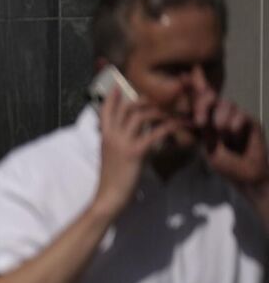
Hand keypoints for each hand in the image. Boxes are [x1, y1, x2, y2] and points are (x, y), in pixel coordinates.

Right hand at [95, 88, 169, 217]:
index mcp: (104, 137)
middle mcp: (111, 136)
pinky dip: (168, 128)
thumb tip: (134, 136)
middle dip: (144, 101)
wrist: (109, 196)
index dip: (111, 98)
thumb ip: (120, 143)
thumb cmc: (111, 180)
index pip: (105, 111)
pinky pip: (154, 133)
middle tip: (159, 101)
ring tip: (172, 113)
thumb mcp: (110, 157)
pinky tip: (178, 128)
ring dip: (159, 112)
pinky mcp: (135, 151)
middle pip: (127, 108)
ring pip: (141, 116)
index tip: (118, 86)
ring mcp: (122, 142)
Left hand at [192, 90, 268, 189]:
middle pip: (213, 98)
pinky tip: (235, 136)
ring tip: (222, 133)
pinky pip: (241, 114)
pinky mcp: (250, 121)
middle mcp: (221, 117)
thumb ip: (203, 131)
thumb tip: (186, 118)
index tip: (187, 106)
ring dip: (221, 118)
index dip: (194, 101)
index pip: (199, 106)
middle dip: (204, 105)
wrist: (248, 174)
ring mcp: (236, 118)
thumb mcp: (209, 148)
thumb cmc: (226, 165)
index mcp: (207, 124)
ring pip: (227, 104)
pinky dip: (236, 124)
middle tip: (200, 122)